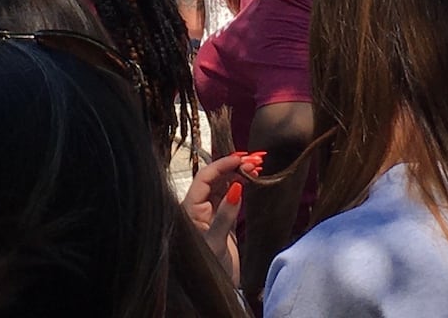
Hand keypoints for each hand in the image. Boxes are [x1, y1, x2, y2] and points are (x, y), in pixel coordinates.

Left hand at [181, 152, 263, 281]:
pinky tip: (252, 178)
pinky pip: (232, 195)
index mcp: (190, 209)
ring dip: (240, 173)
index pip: (205, 178)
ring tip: (258, 166)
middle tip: (256, 160)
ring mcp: (211, 212)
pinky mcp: (223, 218)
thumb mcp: (216, 242)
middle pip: (215, 178)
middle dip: (234, 166)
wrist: (218, 289)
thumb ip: (225, 215)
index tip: (241, 158)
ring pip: (225, 184)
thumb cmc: (210, 268)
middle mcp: (198, 207)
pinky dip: (242, 185)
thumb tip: (235, 186)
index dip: (222, 165)